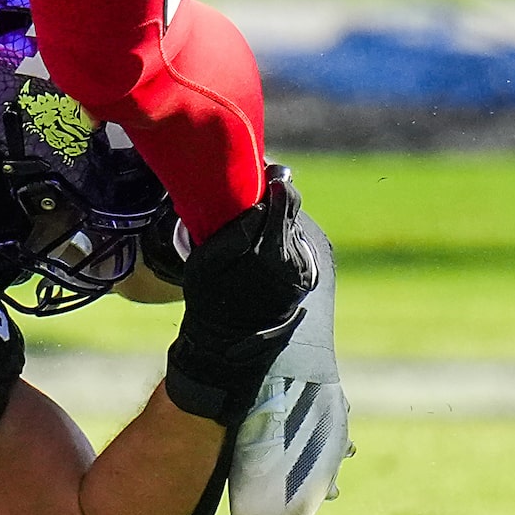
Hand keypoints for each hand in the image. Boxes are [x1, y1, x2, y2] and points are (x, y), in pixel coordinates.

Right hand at [164, 170, 316, 424]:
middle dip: (274, 199)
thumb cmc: (210, 299)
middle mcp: (294, 260)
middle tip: (252, 192)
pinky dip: (280, 239)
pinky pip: (295, 245)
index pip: (282, 200)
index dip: (273, 180)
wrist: (228, 345)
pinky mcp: (307, 278)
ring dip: (276, 220)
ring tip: (252, 226)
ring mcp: (304, 271)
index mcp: (271, 251)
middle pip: (290, 210)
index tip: (261, 169)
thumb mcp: (207, 261)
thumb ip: (235, 227)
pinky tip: (260, 248)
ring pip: (293, 227)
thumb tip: (258, 201)